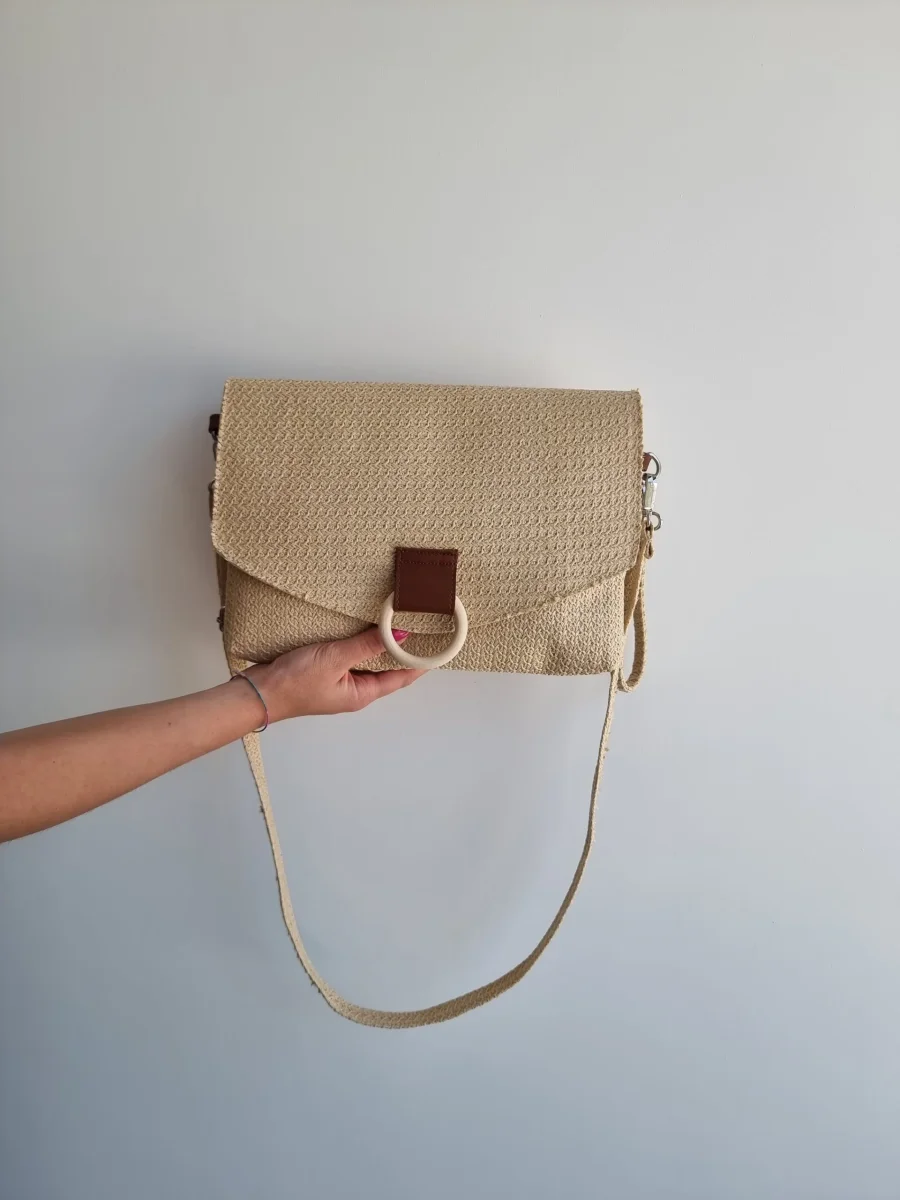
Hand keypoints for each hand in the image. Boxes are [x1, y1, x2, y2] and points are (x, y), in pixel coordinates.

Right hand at [242, 627, 424, 721]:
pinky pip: (350, 655)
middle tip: (421, 627)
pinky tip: (362, 627)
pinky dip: (361, 642)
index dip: (421, 663)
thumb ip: (367, 645)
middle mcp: (354, 690)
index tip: (438, 646)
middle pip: (387, 669)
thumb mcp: (335, 658)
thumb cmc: (293, 683)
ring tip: (397, 623)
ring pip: (369, 661)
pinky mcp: (325, 671)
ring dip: (381, 645)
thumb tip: (402, 636)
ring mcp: (339, 681)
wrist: (257, 692)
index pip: (402, 677)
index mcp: (362, 694)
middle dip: (404, 651)